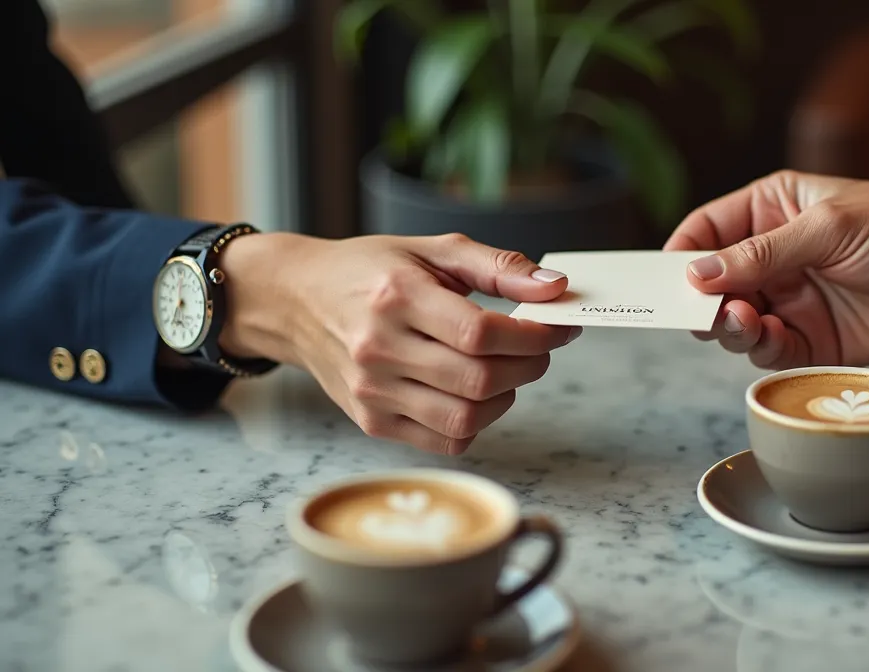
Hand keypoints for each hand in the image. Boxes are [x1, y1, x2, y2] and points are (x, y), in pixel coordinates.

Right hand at [217, 232, 579, 453]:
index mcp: (396, 296)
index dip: (534, 336)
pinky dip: (475, 422)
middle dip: (528, 366)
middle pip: (478, 380)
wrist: (297, 300)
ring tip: (508, 371)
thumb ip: (499, 268)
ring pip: (465, 417)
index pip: (481, 334)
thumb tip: (556, 288)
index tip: (559, 327)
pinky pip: (444, 440)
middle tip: (538, 349)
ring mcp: (372, 392)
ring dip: (506, 398)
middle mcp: (379, 348)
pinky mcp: (371, 421)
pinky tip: (475, 393)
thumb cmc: (372, 271)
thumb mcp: (433, 251)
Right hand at [663, 170, 868, 369]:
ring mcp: (789, 300)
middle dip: (699, 299)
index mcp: (771, 210)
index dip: (681, 254)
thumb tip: (699, 273)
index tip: (667, 279)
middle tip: (704, 310)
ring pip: (733, 322)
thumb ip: (764, 252)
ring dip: (728, 326)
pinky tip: (769, 337)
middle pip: (711, 284)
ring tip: (742, 321)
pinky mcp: (810, 340)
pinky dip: (760, 348)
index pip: (705, 231)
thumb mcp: (830, 226)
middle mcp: (772, 257)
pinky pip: (768, 351)